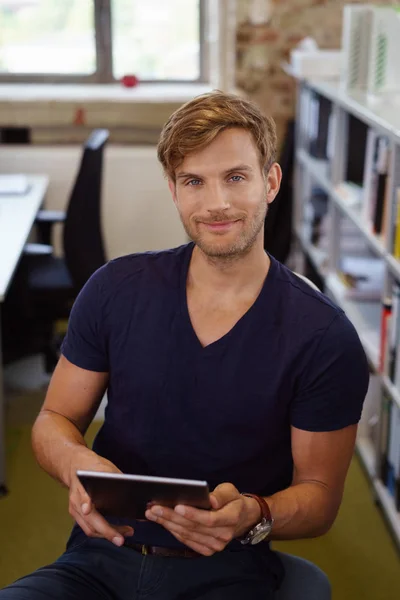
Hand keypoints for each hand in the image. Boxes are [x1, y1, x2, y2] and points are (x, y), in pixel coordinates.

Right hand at [68, 449, 133, 546]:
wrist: (75, 465)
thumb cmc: (93, 466)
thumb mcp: (105, 467)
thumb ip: (115, 478)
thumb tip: (134, 489)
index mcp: (82, 487)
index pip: (83, 497)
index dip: (85, 503)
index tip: (88, 509)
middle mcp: (76, 501)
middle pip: (89, 521)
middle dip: (106, 531)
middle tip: (121, 539)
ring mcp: (75, 510)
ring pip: (90, 529)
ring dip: (107, 534)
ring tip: (125, 534)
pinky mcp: (78, 515)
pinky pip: (90, 528)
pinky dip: (103, 531)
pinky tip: (116, 531)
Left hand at [145, 482, 260, 555]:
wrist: (241, 518)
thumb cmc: (232, 500)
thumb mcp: (230, 491)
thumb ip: (221, 495)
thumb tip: (210, 500)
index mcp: (231, 518)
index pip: (209, 519)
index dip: (192, 514)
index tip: (176, 506)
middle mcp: (223, 536)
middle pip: (193, 528)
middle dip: (171, 517)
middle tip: (154, 507)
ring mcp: (215, 546)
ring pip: (187, 535)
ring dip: (167, 524)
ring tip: (152, 513)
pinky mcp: (207, 550)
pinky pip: (187, 541)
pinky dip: (173, 531)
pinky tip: (163, 522)